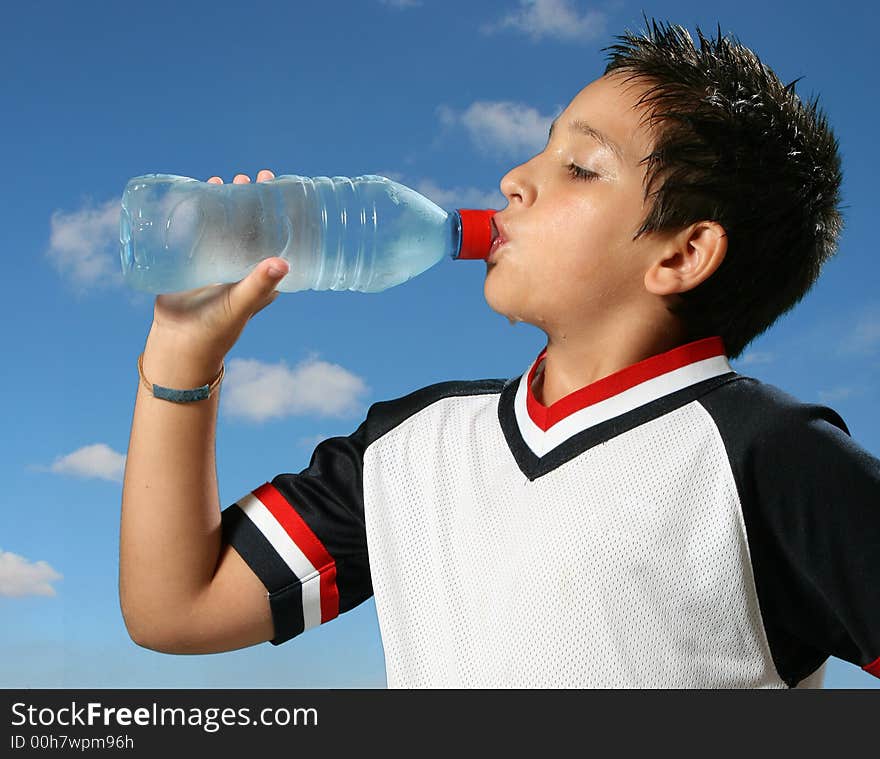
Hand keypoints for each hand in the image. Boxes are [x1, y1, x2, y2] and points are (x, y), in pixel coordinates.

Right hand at [148, 169, 286, 366]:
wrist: (178, 342)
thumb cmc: (216, 329)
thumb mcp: (240, 304)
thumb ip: (259, 285)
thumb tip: (284, 263)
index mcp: (262, 275)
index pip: (276, 237)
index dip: (280, 212)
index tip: (277, 186)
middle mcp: (243, 266)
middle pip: (251, 225)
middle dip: (251, 199)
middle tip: (248, 177)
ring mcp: (219, 262)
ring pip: (226, 225)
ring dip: (227, 202)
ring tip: (224, 180)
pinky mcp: (196, 261)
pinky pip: (201, 230)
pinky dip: (201, 211)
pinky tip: (200, 192)